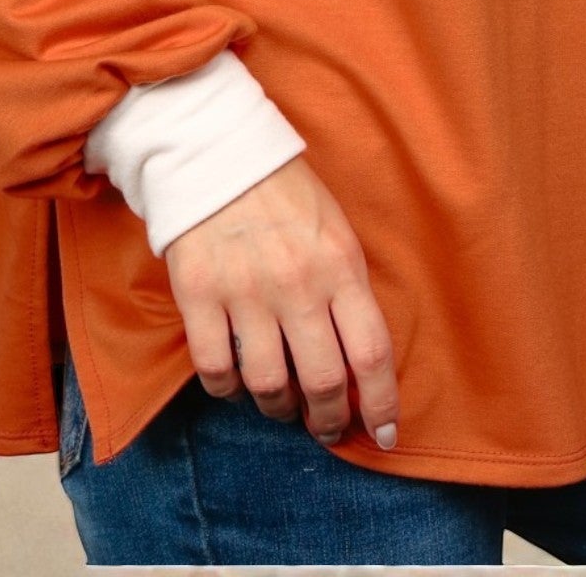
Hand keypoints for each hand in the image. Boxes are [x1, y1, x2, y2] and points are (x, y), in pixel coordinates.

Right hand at [162, 153, 400, 451]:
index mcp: (339, 264)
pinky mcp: (199, 295)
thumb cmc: (284, 191)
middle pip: (323, 382)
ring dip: (279, 410)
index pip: (372, 352)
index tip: (385, 434)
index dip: (383, 404)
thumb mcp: (335, 229)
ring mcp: (246, 292)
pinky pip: (216, 370)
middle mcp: (297, 284)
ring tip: (282, 407)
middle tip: (326, 427)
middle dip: (330, 419)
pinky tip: (235, 385)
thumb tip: (359, 357)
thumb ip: (347, 287)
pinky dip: (227, 391)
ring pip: (269, 385)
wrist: (215, 151)